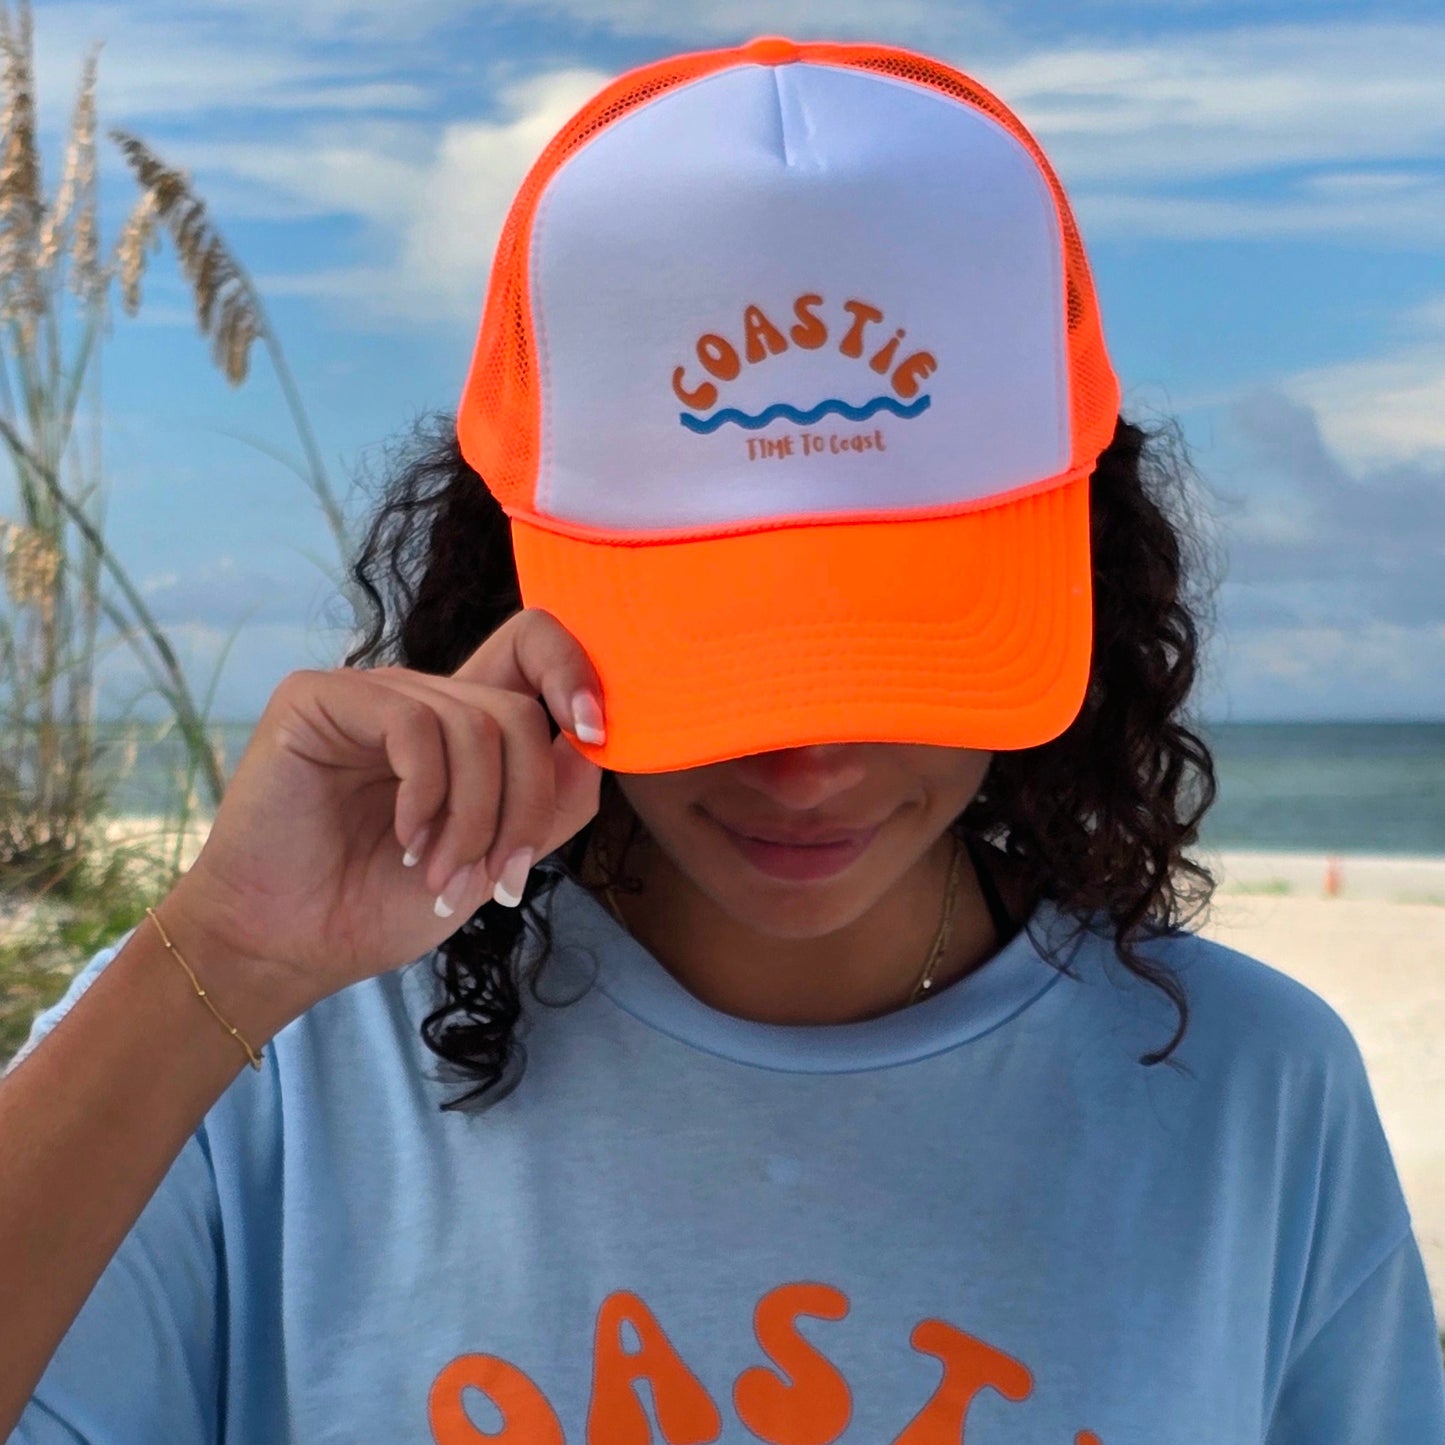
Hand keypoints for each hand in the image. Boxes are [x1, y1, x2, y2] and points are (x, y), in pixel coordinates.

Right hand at [161, 607, 606, 1012]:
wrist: (290, 946)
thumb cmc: (381, 905)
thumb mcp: (494, 862)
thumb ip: (552, 806)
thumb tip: (599, 745)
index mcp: (463, 727)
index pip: (534, 649)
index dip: (576, 674)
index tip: (596, 733)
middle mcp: (421, 700)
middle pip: (519, 711)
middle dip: (524, 807)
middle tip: (494, 878)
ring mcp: (371, 694)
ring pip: (476, 726)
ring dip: (473, 820)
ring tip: (439, 875)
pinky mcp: (319, 698)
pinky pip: (414, 726)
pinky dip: (426, 796)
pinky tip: (405, 839)